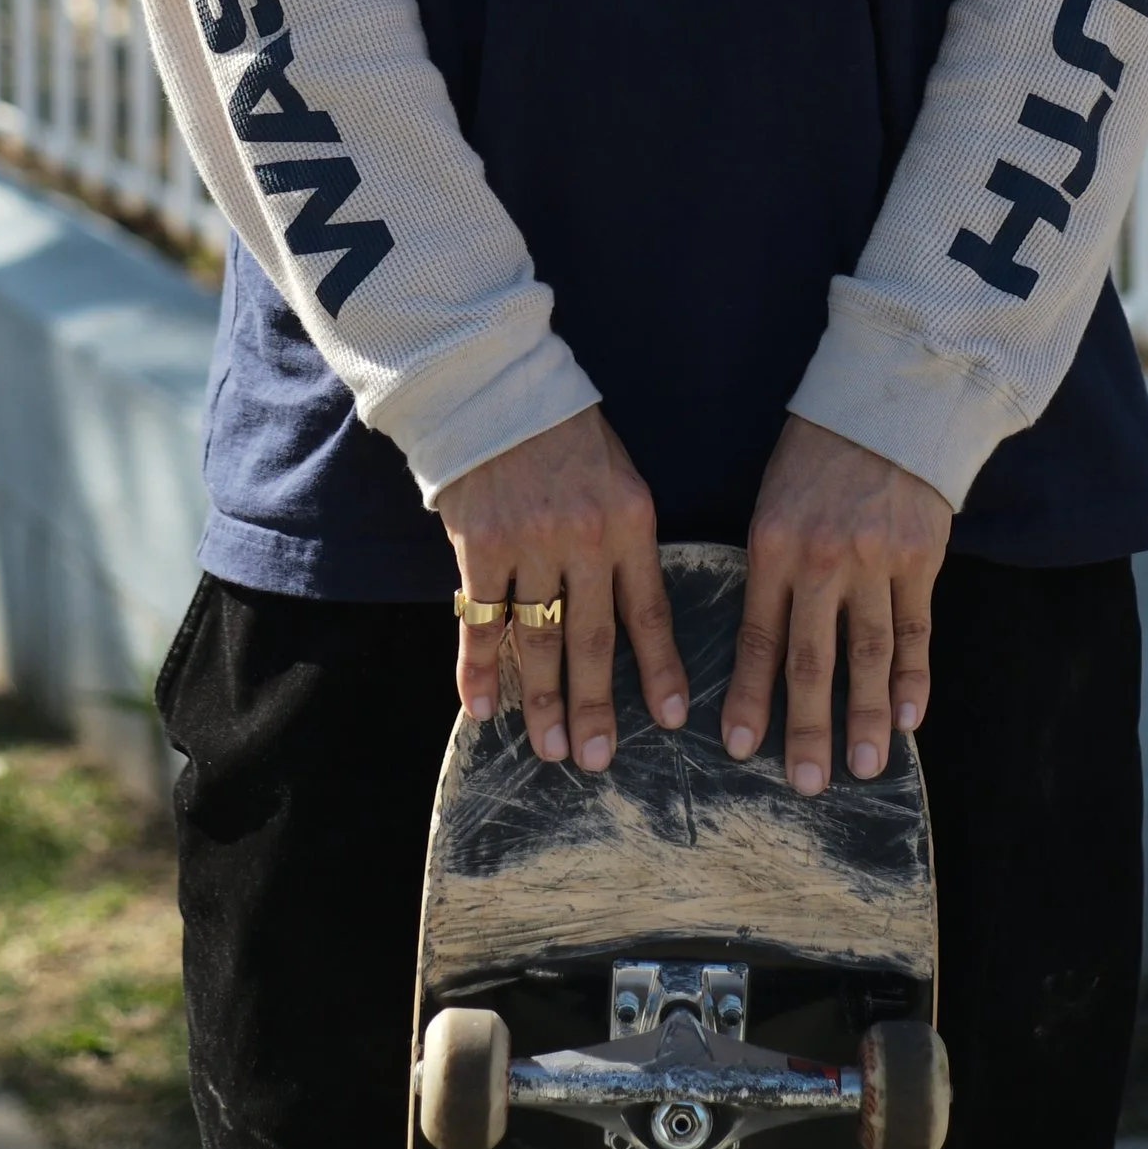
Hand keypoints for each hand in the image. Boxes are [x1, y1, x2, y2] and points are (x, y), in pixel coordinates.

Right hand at [434, 407, 686, 771]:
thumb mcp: (620, 483)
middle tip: (594, 760)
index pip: (649, 610)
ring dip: (542, 700)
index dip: (659, 669)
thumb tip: (635, 625)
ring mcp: (528, 543)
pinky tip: (482, 708)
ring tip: (548, 749)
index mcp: (629, 523)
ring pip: (538, 639)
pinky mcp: (480, 544)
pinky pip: (481, 619)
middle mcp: (582, 539)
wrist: (501, 388)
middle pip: (592, 639)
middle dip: (595, 705)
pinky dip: (478, 668)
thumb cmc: (570, 440)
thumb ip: (627, 548)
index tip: (668, 719)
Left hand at [723, 417, 951, 795]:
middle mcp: (822, 559)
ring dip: (867, 716)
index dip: (748, 695)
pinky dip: (913, 676)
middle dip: (806, 727)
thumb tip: (765, 649)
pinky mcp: (921, 557)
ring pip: (869, 654)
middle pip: (812, 659)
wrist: (883, 403)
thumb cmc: (815, 457)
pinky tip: (910, 717)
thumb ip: (771, 571)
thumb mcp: (773, 502)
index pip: (757, 637)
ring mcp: (876, 560)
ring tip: (867, 766)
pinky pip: (915, 629)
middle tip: (804, 783)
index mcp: (772, 545)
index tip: (738, 746)